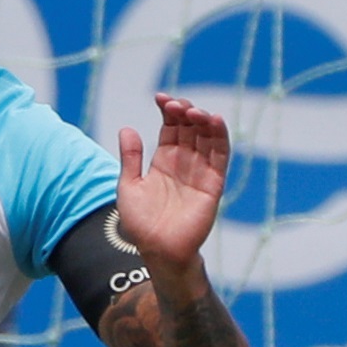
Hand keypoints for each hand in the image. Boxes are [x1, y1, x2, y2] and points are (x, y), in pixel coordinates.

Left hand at [115, 93, 229, 271]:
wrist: (158, 249)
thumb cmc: (141, 222)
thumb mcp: (129, 185)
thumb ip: (130, 158)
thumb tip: (127, 128)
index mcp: (164, 161)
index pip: (171, 128)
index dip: (168, 112)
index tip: (160, 97)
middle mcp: (185, 163)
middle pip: (190, 129)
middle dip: (184, 112)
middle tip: (175, 104)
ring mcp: (200, 171)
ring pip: (207, 138)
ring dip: (202, 121)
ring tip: (193, 110)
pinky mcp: (213, 183)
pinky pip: (220, 157)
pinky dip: (220, 137)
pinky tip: (215, 121)